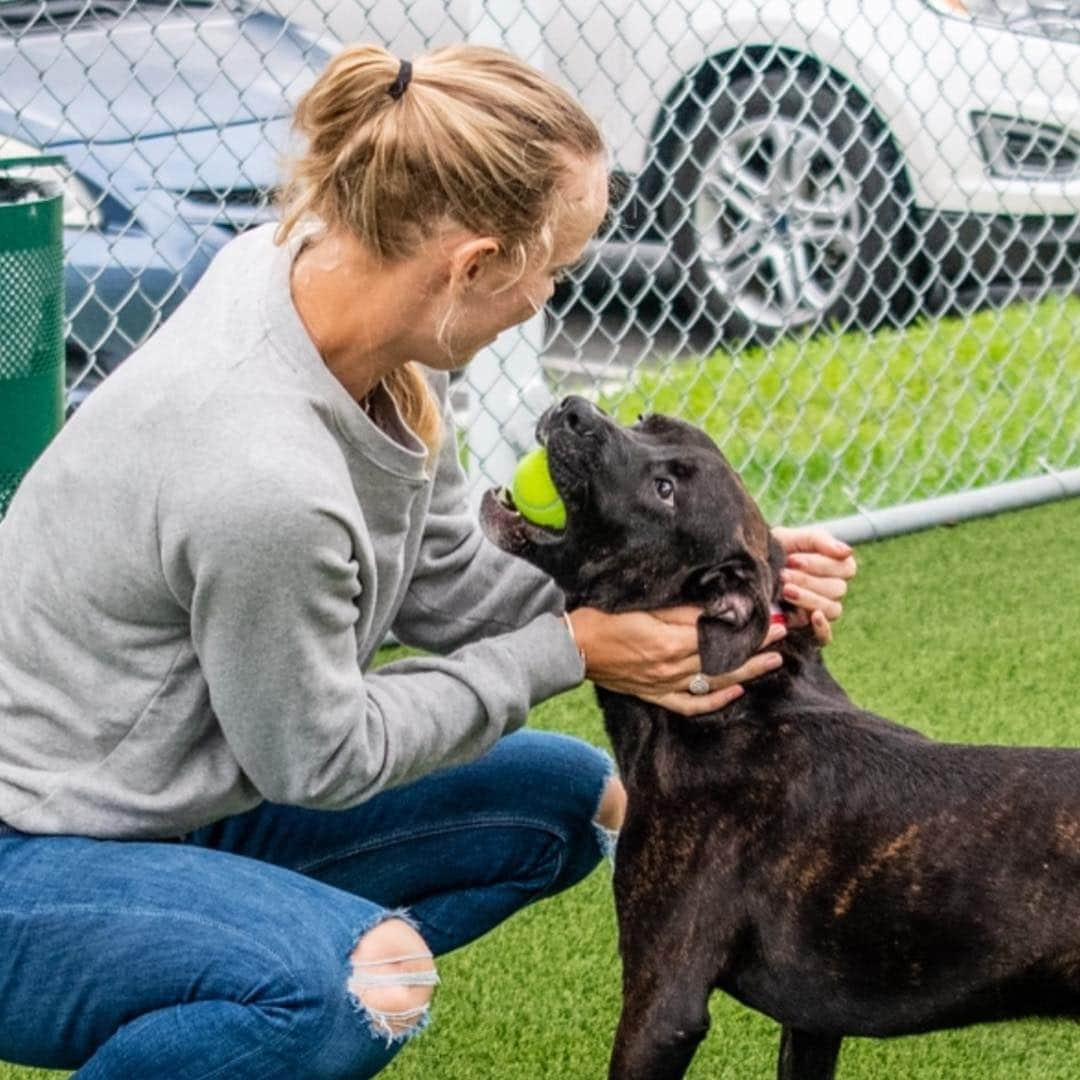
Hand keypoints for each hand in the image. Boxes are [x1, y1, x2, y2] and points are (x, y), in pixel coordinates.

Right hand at [567, 606, 786, 717]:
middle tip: (784, 636)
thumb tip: (717, 608)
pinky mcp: (655, 694)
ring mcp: (664, 684)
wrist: (574, 646)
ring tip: (772, 662)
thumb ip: (680, 610)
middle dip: (757, 647)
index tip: (773, 617)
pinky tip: (737, 692)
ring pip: (715, 682)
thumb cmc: (603, 617)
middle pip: (724, 658)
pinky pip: (691, 703)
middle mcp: (671, 667)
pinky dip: (716, 702)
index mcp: (668, 642)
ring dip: (747, 672)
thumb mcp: (642, 606)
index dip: (748, 627)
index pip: (720, 635)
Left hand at [771, 526, 856, 644]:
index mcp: (836, 567)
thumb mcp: (792, 539)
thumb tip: (848, 551)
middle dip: (808, 580)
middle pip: (838, 589)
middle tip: (783, 575)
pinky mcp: (808, 631)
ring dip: (809, 598)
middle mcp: (833, 591)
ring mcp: (822, 612)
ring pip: (832, 609)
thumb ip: (819, 541)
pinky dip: (822, 628)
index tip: (792, 559)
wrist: (745, 572)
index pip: (846, 568)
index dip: (821, 564)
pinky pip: (825, 637)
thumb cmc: (773, 551)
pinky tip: (813, 616)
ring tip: (785, 590)